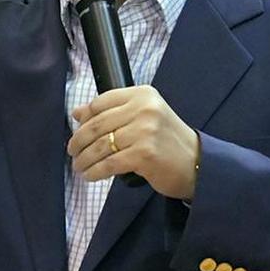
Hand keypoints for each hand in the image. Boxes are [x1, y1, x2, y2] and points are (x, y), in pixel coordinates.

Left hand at [68, 86, 198, 199]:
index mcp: (143, 94)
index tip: (76, 132)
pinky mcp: (145, 154)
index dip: (85, 119)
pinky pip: (109, 163)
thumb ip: (112, 112)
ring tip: (78, 166)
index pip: (101, 102)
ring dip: (84, 159)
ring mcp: (145, 131)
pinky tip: (90, 175)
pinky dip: (95, 171)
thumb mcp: (144, 117)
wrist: (197, 164)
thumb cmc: (167, 141)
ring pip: (101, 145)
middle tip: (72, 152)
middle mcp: (144, 108)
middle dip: (79, 141)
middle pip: (98, 124)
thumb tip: (77, 113)